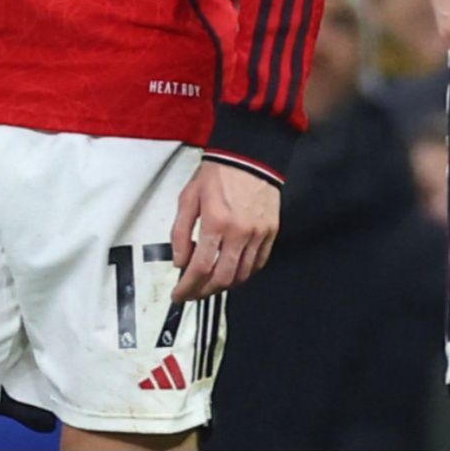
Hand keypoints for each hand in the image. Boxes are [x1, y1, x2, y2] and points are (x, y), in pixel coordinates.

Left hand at [168, 160, 279, 302]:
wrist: (249, 155)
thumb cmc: (219, 173)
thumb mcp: (188, 198)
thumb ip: (179, 232)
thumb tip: (179, 260)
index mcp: (215, 222)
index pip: (199, 268)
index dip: (187, 287)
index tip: (179, 294)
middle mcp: (239, 232)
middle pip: (222, 278)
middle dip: (203, 292)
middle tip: (192, 293)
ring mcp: (258, 234)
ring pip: (242, 275)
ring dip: (223, 285)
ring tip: (210, 283)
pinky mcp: (270, 231)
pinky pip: (258, 263)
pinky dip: (244, 273)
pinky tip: (232, 271)